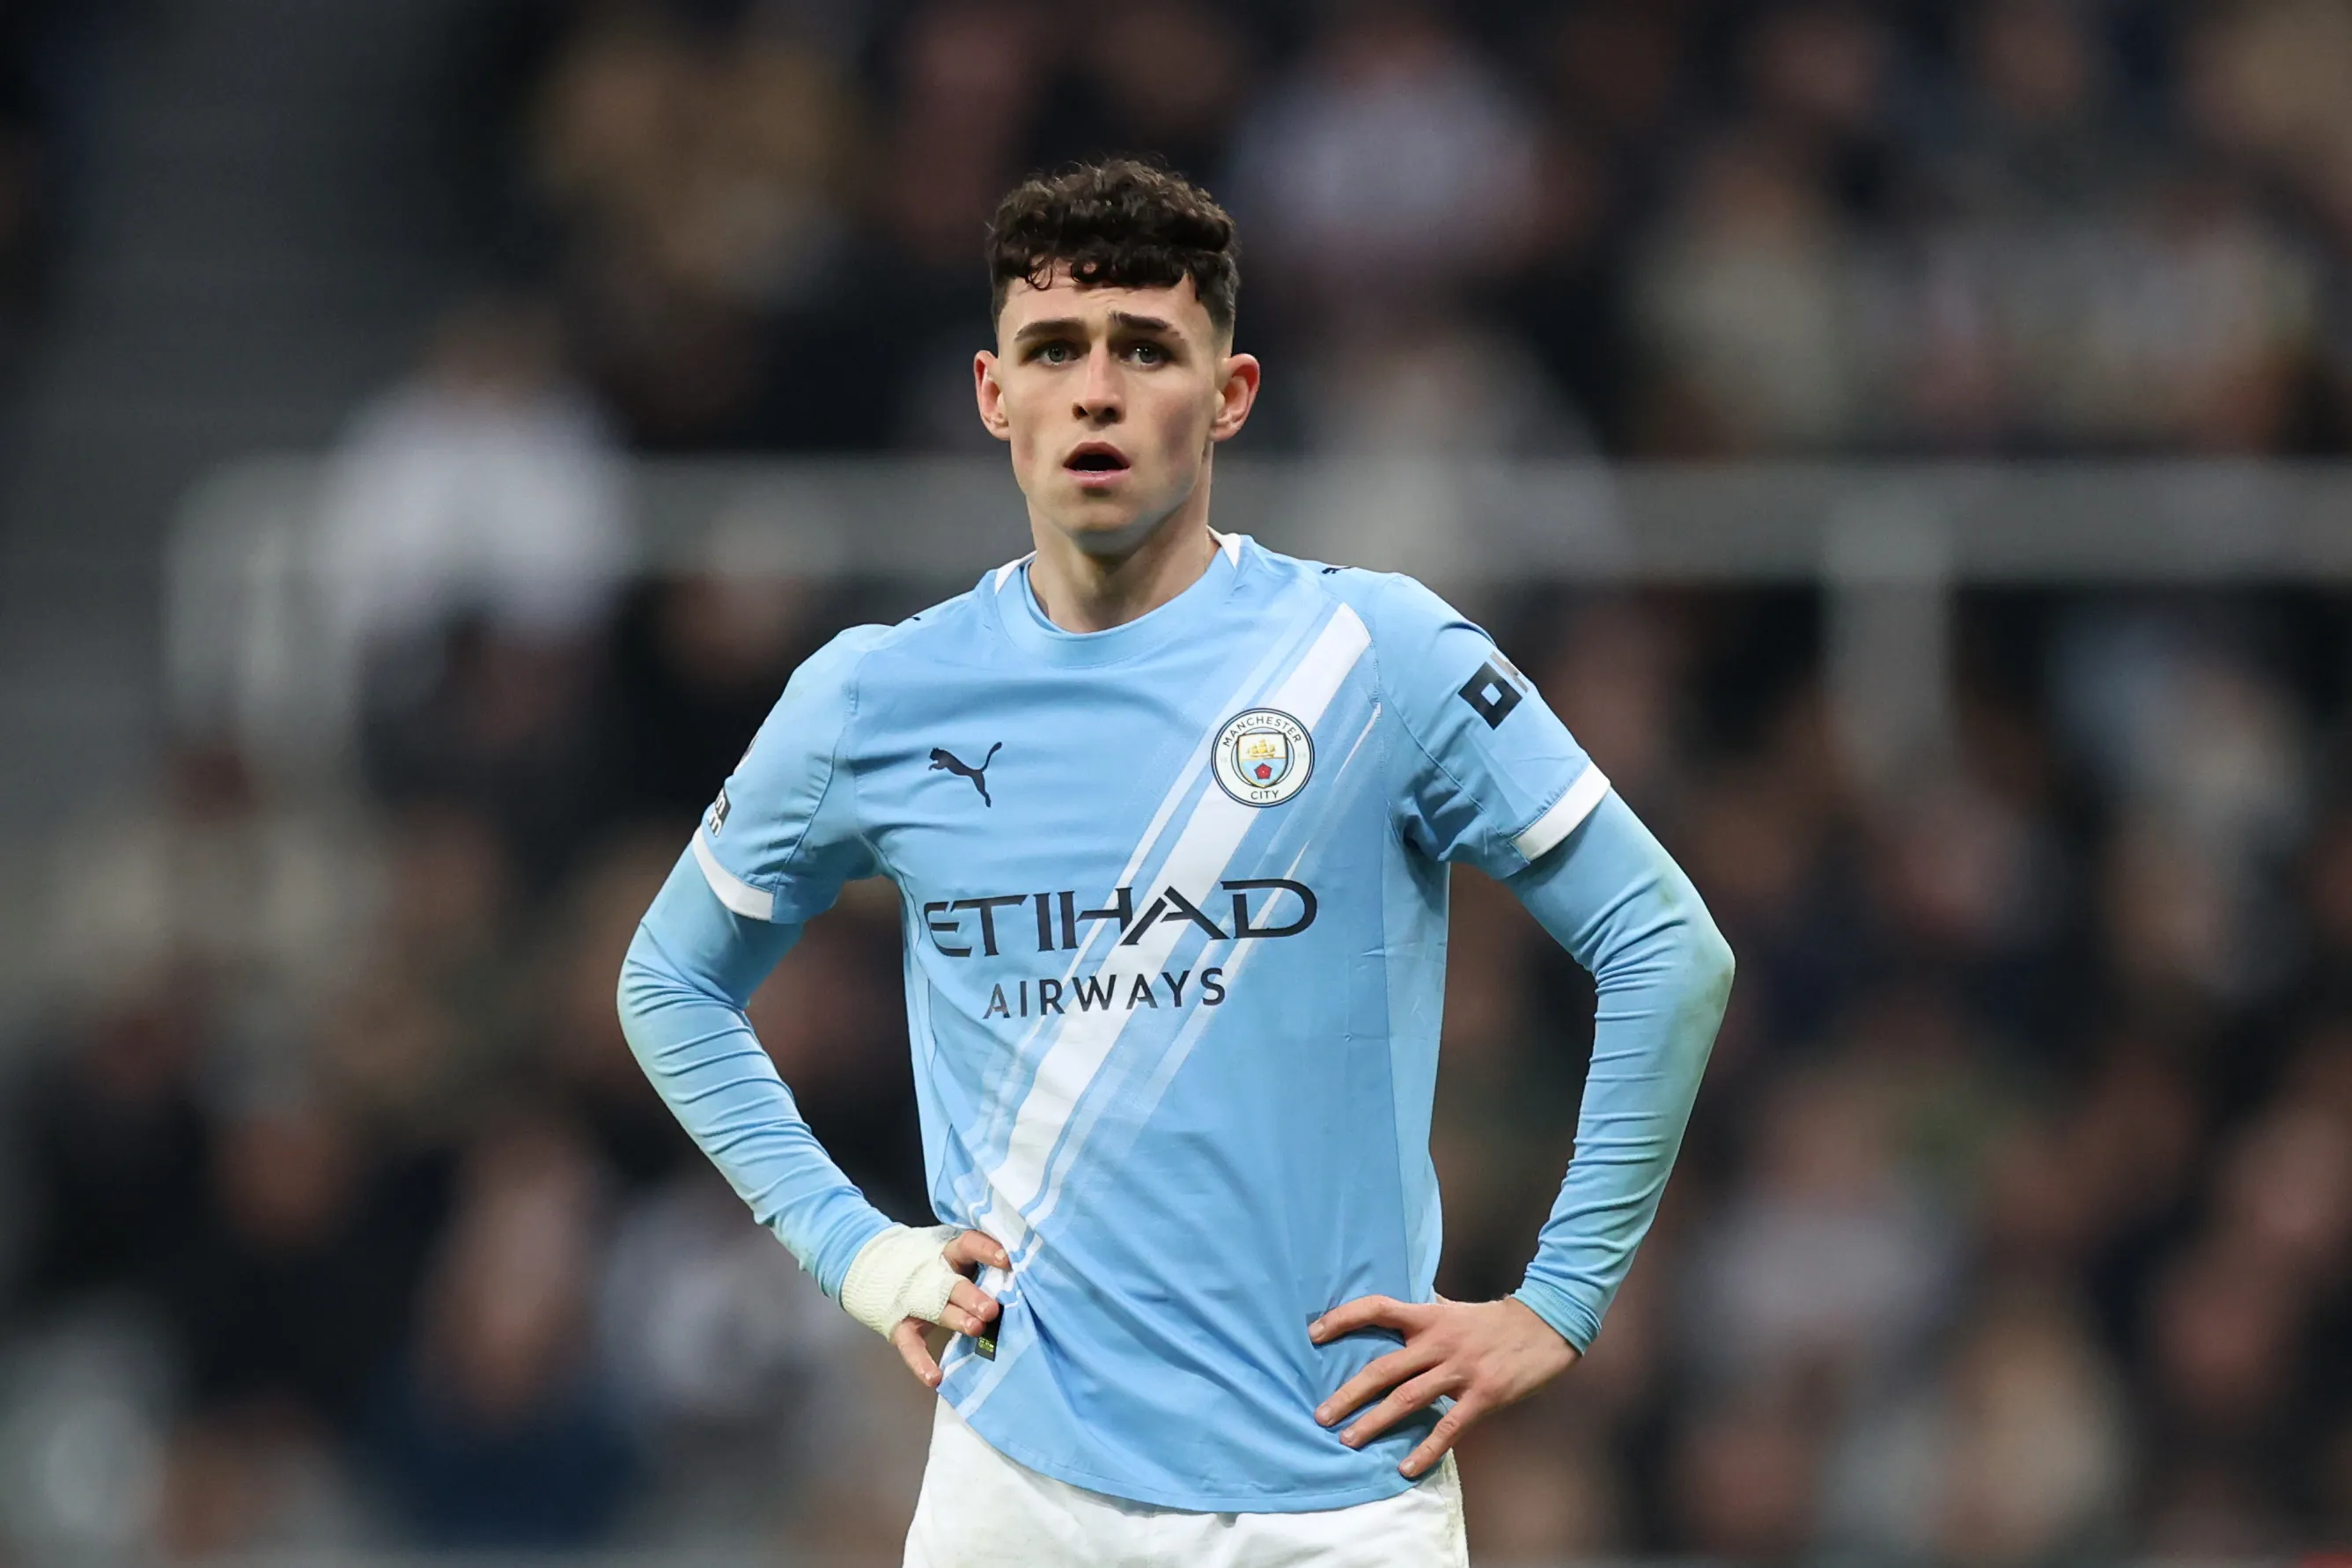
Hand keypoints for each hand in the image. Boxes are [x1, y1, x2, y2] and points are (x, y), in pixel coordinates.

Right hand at [888, 1229, 1008, 1389]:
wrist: (874, 1266)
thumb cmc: (934, 1264)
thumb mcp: (957, 1258)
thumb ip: (984, 1267)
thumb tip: (1028, 1276)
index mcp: (950, 1253)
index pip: (969, 1244)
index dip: (986, 1250)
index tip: (1007, 1260)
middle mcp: (933, 1274)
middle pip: (954, 1283)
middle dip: (972, 1296)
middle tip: (991, 1309)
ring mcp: (915, 1300)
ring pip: (937, 1309)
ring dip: (957, 1319)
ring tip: (976, 1330)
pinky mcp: (901, 1325)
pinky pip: (910, 1345)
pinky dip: (921, 1363)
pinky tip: (934, 1378)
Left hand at [1310, 1295, 1578, 1477]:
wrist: (1546, 1326)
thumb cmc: (1495, 1320)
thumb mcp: (1454, 1308)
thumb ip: (1424, 1313)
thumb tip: (1392, 1314)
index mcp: (1429, 1316)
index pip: (1377, 1308)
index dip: (1343, 1318)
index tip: (1314, 1334)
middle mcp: (1438, 1342)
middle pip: (1383, 1368)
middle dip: (1349, 1394)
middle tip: (1322, 1415)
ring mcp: (1460, 1370)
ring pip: (1408, 1399)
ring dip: (1375, 1422)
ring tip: (1350, 1440)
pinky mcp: (1483, 1396)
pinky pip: (1448, 1427)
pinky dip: (1425, 1449)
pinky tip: (1405, 1467)